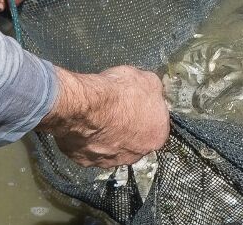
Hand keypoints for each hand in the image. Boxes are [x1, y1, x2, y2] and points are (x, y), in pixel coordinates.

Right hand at [37, 66, 170, 167]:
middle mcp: (137, 154)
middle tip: (116, 110)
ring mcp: (111, 160)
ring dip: (107, 135)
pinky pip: (89, 150)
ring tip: (98, 117)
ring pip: (111, 148)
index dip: (145, 112)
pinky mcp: (87, 161)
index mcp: (157, 137)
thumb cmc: (118, 95)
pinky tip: (85, 125)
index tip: (136, 103)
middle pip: (134, 140)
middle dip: (126, 127)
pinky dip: (87, 139)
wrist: (88, 106)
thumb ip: (154, 91)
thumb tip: (152, 90)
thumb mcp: (148, 80)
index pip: (156, 125)